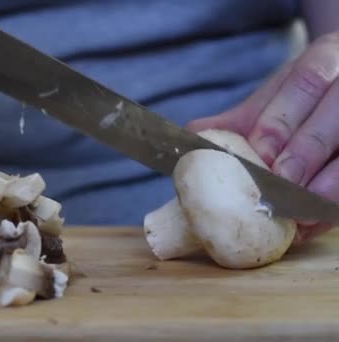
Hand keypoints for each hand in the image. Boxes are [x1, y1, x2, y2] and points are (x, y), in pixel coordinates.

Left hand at [187, 32, 338, 243]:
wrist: (338, 100)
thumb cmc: (301, 103)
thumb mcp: (272, 103)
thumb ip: (239, 120)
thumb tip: (191, 138)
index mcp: (326, 59)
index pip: (306, 80)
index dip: (283, 118)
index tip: (260, 153)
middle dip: (307, 149)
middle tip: (279, 183)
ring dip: (329, 184)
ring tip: (298, 215)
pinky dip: (334, 209)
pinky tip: (311, 225)